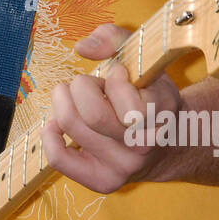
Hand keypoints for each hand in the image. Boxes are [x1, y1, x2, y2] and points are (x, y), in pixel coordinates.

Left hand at [41, 23, 183, 192]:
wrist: (169, 144)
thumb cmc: (148, 94)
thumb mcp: (142, 58)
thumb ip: (114, 38)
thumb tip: (81, 48)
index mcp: (160, 115)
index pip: (124, 95)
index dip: (115, 78)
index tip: (119, 75)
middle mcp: (143, 147)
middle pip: (93, 114)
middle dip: (82, 87)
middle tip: (87, 84)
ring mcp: (124, 168)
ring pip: (73, 128)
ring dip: (65, 103)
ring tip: (75, 99)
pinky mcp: (103, 182)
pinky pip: (60, 158)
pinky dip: (50, 135)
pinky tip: (56, 123)